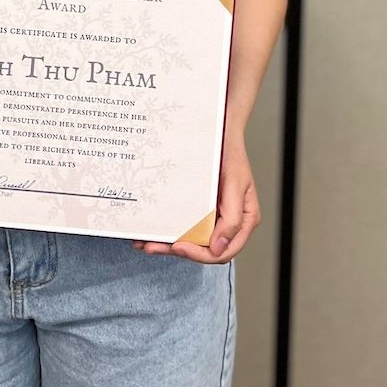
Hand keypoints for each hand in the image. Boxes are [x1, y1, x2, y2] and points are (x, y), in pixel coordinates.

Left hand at [131, 130, 257, 263]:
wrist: (221, 131)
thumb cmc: (231, 155)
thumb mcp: (236, 184)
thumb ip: (232, 218)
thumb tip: (220, 247)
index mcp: (242, 222)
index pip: (222, 252)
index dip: (200, 254)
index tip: (179, 246)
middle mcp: (227, 223)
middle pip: (202, 250)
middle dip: (176, 250)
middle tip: (152, 246)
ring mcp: (212, 217)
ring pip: (190, 241)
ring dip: (167, 244)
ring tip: (145, 242)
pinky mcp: (198, 210)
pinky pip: (183, 225)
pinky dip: (167, 230)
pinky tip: (150, 230)